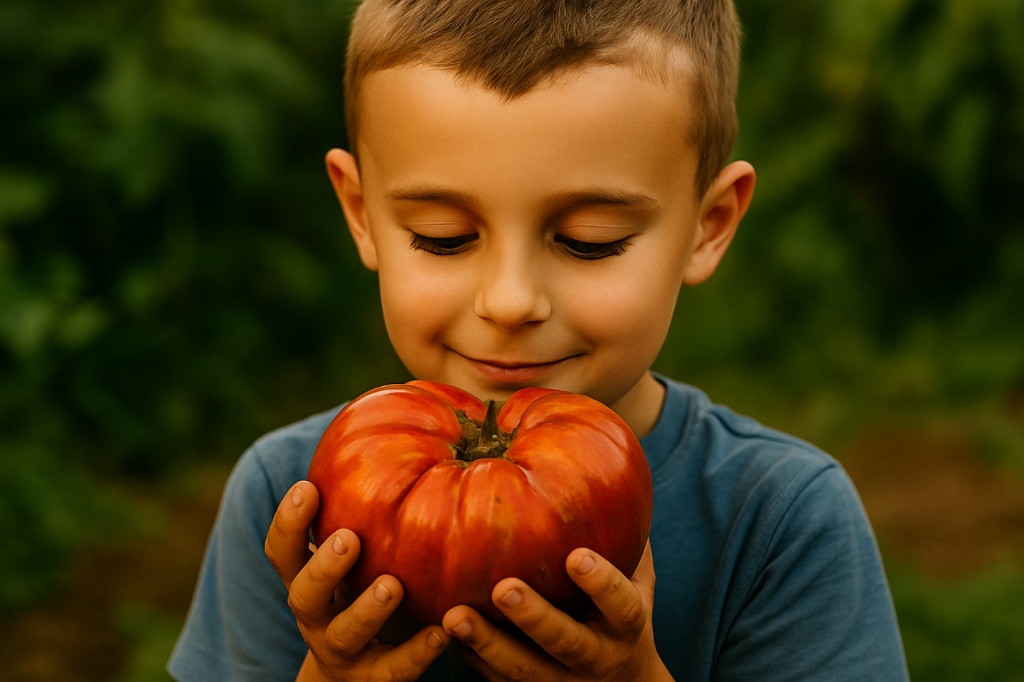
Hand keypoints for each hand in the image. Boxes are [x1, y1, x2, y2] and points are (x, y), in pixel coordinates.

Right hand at [265, 481, 450, 680]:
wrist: (358, 673)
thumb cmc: (365, 590)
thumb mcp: (359, 555)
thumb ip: (368, 510)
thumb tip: (421, 427)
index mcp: (307, 579)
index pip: (282, 551)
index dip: (289, 522)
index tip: (307, 487)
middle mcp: (317, 615)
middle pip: (303, 594)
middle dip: (323, 565)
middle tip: (348, 538)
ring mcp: (343, 651)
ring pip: (344, 634)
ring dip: (366, 609)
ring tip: (392, 585)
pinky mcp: (375, 679)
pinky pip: (394, 669)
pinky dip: (416, 651)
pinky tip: (442, 631)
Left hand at [441, 542, 671, 680]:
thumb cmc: (619, 612)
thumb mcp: (637, 581)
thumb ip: (626, 537)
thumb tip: (616, 467)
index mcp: (625, 625)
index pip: (620, 605)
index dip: (600, 583)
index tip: (576, 556)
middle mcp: (595, 657)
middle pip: (565, 642)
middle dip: (533, 617)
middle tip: (502, 588)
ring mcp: (559, 681)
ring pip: (521, 669)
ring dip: (486, 644)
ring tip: (453, 616)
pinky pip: (494, 679)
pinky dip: (469, 656)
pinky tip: (438, 628)